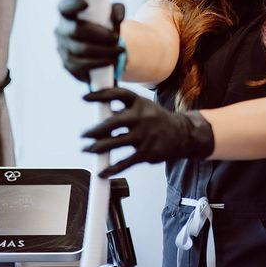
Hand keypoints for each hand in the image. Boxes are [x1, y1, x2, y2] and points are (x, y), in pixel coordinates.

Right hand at [55, 0, 124, 82]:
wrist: (104, 48)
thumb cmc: (105, 26)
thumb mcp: (113, 14)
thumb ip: (117, 11)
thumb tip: (117, 17)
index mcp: (68, 13)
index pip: (64, 7)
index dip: (72, 5)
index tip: (86, 4)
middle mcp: (61, 29)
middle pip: (75, 30)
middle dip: (99, 35)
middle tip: (116, 38)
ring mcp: (62, 48)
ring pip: (79, 50)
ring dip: (102, 52)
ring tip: (119, 51)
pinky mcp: (67, 64)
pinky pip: (80, 66)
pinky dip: (98, 64)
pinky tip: (111, 61)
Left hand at [81, 87, 213, 176]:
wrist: (182, 134)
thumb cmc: (157, 120)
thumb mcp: (144, 107)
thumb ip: (124, 110)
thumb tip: (101, 115)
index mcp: (139, 103)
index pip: (117, 94)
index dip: (100, 95)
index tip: (85, 97)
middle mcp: (142, 118)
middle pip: (113, 122)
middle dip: (95, 129)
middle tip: (84, 135)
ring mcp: (144, 136)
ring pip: (115, 142)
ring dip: (98, 148)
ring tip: (87, 149)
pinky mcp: (146, 153)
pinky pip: (125, 162)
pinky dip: (112, 168)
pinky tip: (102, 171)